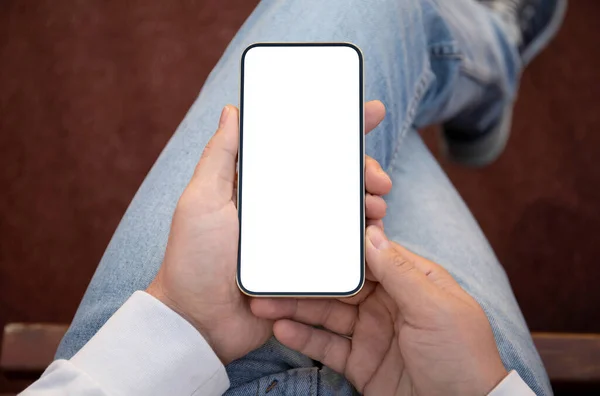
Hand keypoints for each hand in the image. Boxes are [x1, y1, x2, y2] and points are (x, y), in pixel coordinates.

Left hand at [147, 101, 391, 363]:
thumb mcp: (201, 200)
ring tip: (377, 205)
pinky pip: (342, 246)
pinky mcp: (308, 265)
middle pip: (332, 179)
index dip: (335, 130)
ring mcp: (298, 236)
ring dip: (367, 201)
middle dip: (363, 170)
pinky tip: (372, 230)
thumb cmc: (193, 259)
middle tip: (379, 178)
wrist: (201, 321)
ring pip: (344, 210)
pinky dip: (362, 236)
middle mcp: (284, 208)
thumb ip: (219, 156)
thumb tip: (231, 111)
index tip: (367, 114)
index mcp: (261, 187)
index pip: (302, 149)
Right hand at [251, 226, 507, 394]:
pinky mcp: (360, 362)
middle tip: (273, 275)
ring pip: (328, 314)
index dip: (337, 249)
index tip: (305, 240)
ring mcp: (372, 333)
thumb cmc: (462, 358)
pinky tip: (281, 329)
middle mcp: (389, 304)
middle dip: (308, 281)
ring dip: (296, 308)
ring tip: (264, 303)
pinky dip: (303, 337)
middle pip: (340, 286)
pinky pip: (327, 346)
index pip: (368, 257)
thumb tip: (371, 233)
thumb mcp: (434, 308)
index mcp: (412, 282)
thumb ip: (400, 271)